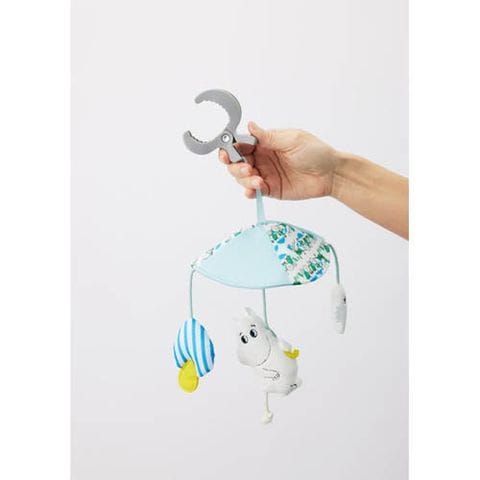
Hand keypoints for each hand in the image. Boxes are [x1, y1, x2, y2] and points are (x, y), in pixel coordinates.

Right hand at [219, 121, 337, 199]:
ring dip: (244, 180)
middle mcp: (262, 158)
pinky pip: (254, 191)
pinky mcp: (271, 189)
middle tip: (247, 168)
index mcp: (264, 143)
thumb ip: (268, 136)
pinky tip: (253, 190)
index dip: (230, 148)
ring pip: (242, 178)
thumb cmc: (315, 152)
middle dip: (236, 166)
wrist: (330, 174)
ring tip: (258, 180)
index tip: (227, 152)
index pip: (240, 144)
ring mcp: (265, 175)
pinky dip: (250, 191)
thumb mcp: (291, 140)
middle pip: (236, 163)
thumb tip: (250, 125)